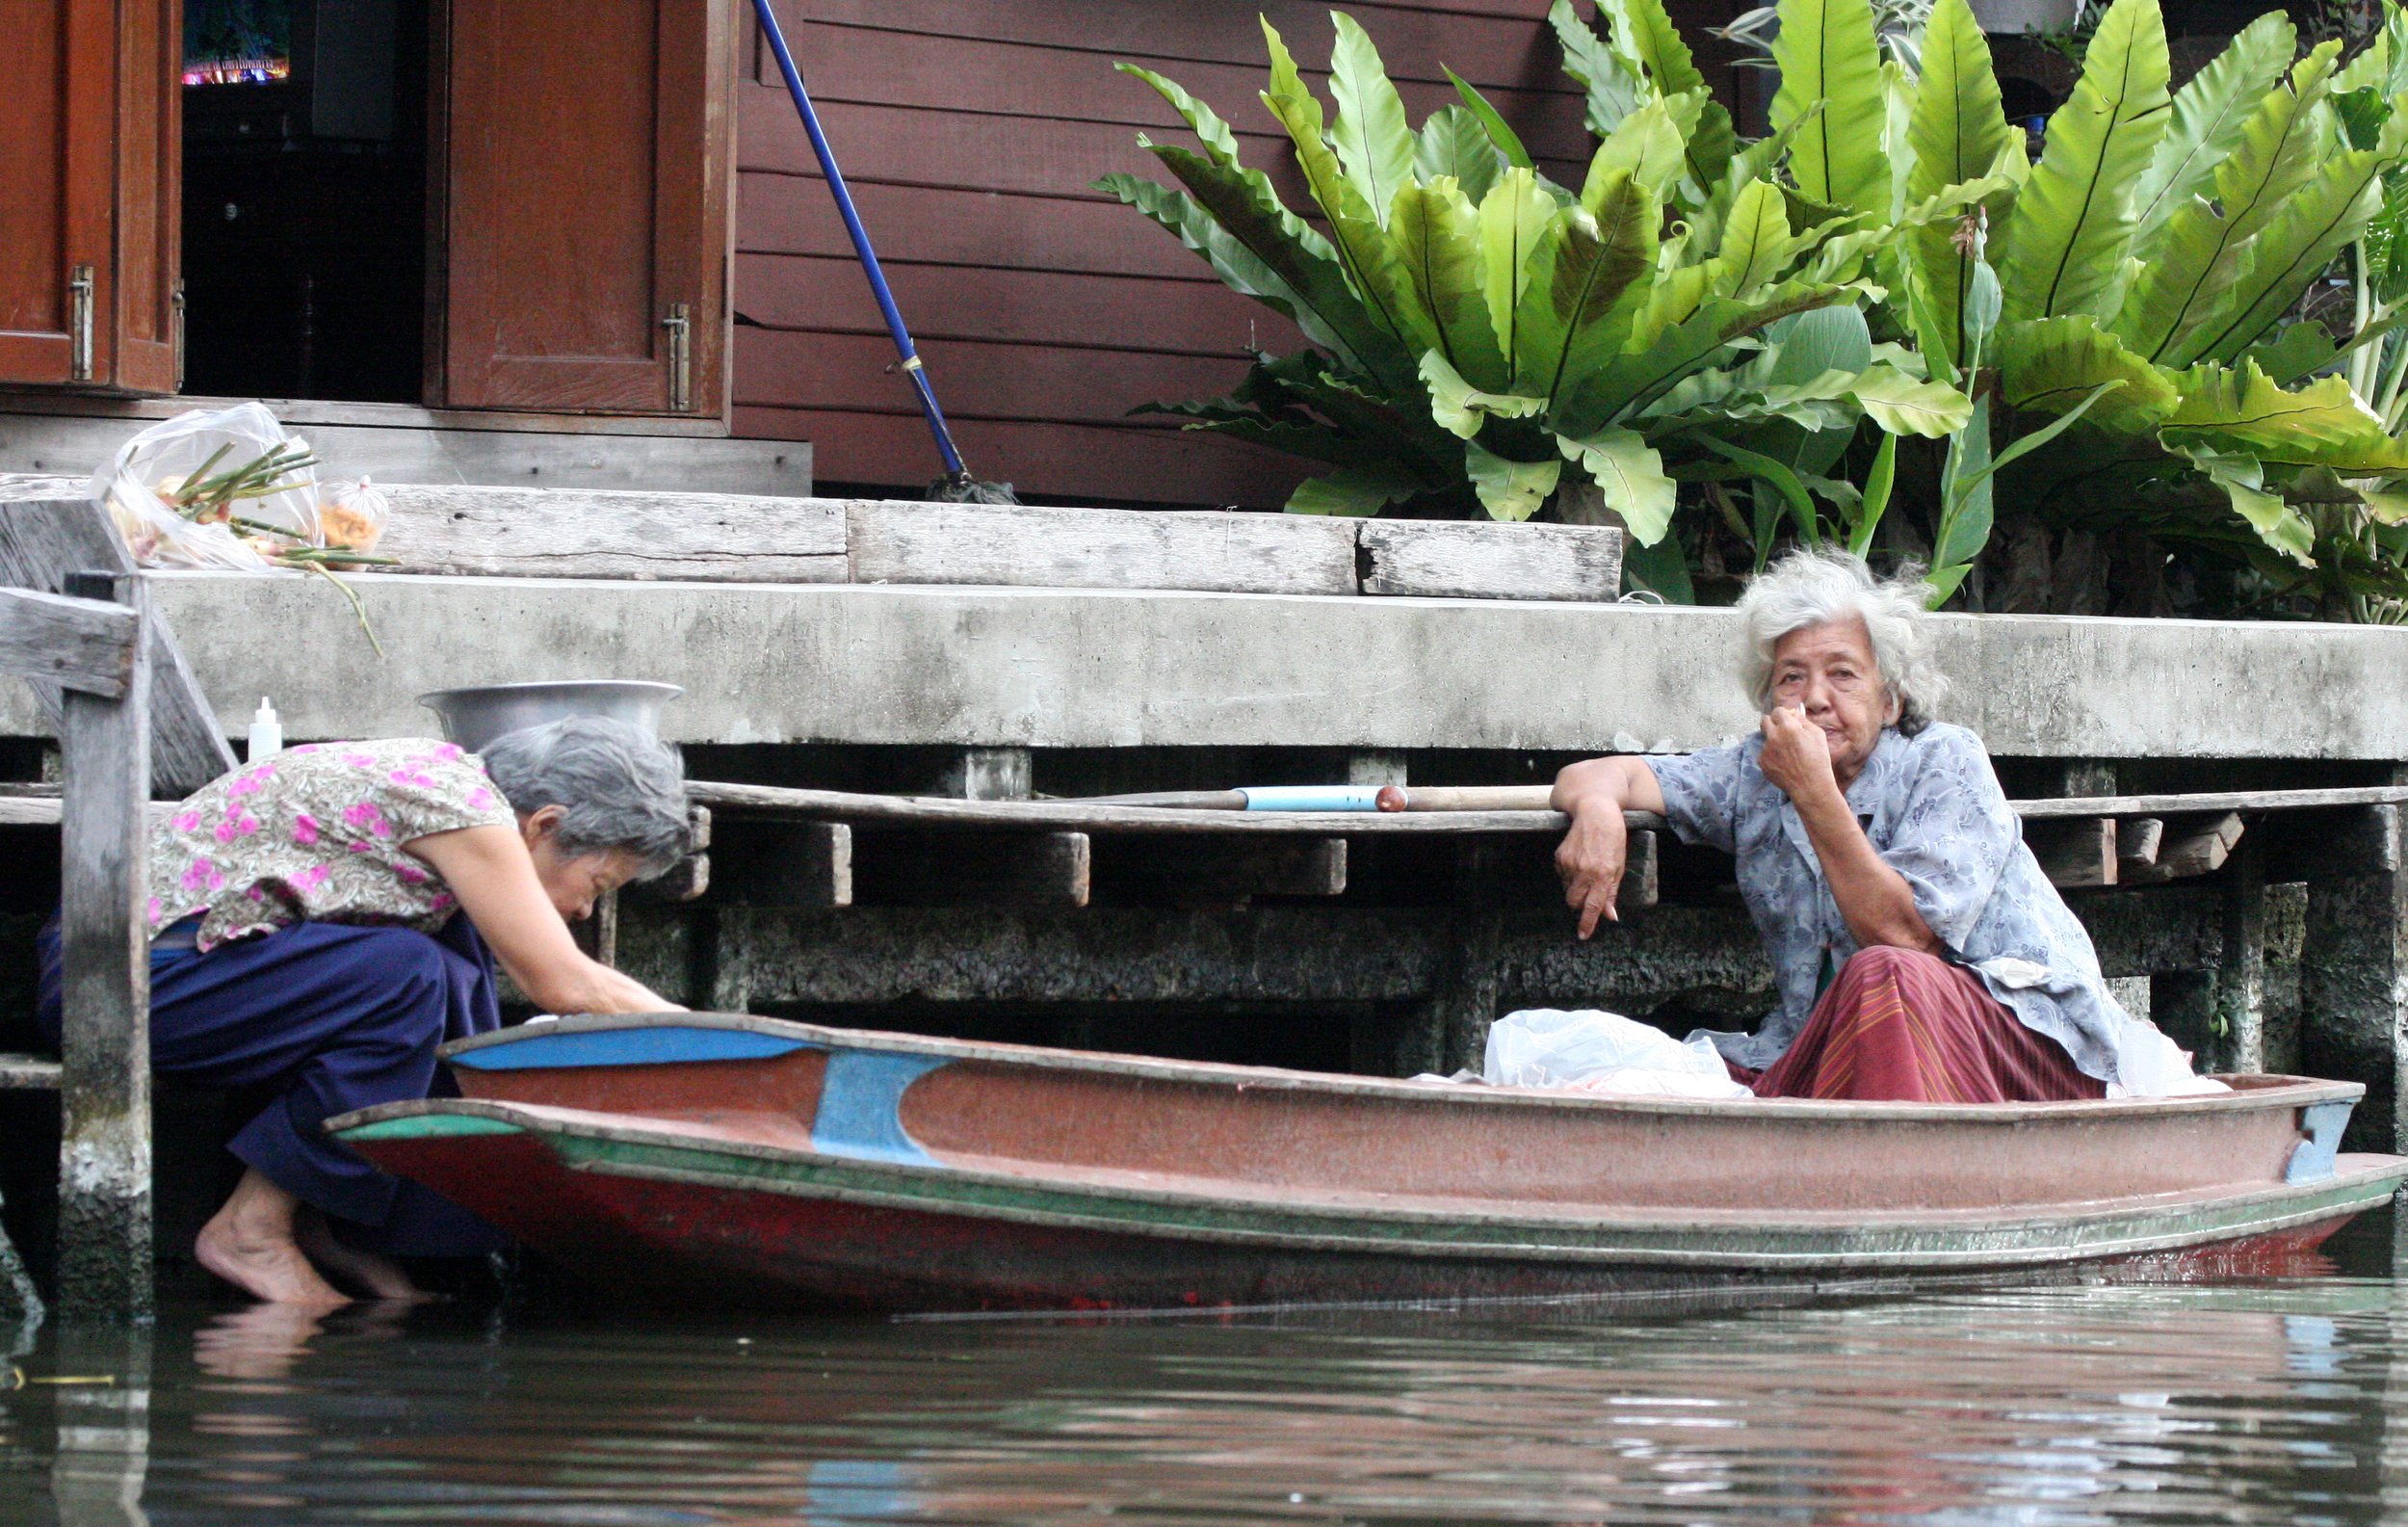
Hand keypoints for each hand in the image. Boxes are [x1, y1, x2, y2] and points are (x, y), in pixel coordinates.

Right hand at [1555, 802, 1627, 939]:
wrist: (1595, 812)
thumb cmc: (1612, 838)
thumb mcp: (1619, 865)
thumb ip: (1612, 892)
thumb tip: (1610, 915)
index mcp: (1603, 874)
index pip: (1593, 906)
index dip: (1587, 923)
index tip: (1582, 935)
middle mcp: (1584, 871)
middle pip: (1574, 901)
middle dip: (1579, 904)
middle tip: (1588, 894)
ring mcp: (1569, 863)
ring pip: (1567, 889)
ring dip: (1575, 887)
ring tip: (1586, 871)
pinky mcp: (1559, 857)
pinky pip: (1562, 875)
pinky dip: (1569, 874)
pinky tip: (1578, 861)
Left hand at [1758, 704, 1839, 805]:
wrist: (1810, 786)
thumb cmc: (1818, 760)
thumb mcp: (1817, 735)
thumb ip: (1803, 721)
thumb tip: (1794, 714)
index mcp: (1787, 727)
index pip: (1777, 711)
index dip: (1784, 714)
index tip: (1787, 718)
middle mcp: (1773, 736)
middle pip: (1764, 720)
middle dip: (1773, 722)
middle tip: (1782, 730)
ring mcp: (1765, 750)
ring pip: (1766, 739)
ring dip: (1774, 741)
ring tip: (1789, 753)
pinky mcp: (1762, 763)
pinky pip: (1765, 753)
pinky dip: (1772, 755)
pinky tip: (1785, 763)